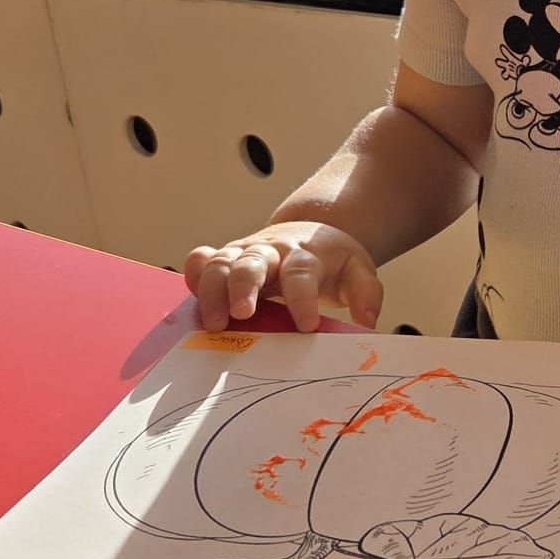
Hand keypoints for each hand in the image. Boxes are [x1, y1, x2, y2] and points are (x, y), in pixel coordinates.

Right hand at [184, 221, 382, 335]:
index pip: (302, 274)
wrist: (312, 232)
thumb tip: (367, 322)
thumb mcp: (359, 271)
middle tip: (242, 315)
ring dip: (213, 290)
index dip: (303, 299)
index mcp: (307, 255)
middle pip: (252, 261)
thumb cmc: (333, 261)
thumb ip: (366, 294)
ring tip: (215, 323)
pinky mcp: (226, 259)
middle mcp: (272, 251)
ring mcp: (245, 252)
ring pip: (221, 262)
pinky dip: (193, 273)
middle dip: (244, 286)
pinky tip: (192, 295)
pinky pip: (201, 259)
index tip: (307, 326)